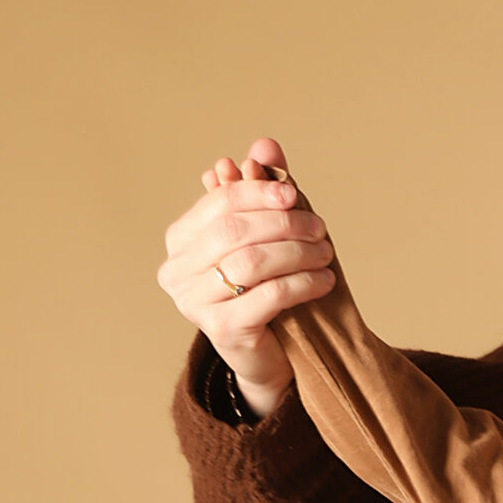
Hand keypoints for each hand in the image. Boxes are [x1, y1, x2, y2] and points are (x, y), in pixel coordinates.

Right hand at [156, 136, 333, 418]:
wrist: (265, 358)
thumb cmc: (261, 292)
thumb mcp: (261, 239)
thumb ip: (260, 193)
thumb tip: (266, 145)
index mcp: (179, 240)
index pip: (220, 203)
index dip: (259, 192)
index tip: (295, 194)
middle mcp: (177, 271)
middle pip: (234, 230)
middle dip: (283, 223)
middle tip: (319, 227)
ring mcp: (194, 303)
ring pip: (252, 261)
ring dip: (297, 252)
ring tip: (325, 252)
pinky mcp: (222, 330)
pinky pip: (268, 295)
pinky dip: (302, 283)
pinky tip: (324, 280)